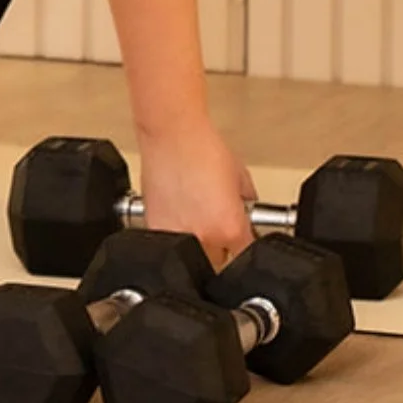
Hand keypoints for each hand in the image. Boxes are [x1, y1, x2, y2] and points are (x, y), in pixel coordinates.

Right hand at [137, 117, 256, 270]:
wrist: (172, 137)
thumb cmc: (203, 150)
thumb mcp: (241, 179)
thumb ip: (247, 206)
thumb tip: (248, 217)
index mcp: (230, 229)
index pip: (246, 258)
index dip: (248, 251)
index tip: (245, 244)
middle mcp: (204, 239)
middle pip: (220, 266)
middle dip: (224, 252)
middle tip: (222, 231)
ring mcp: (176, 237)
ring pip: (195, 261)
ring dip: (201, 249)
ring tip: (201, 222)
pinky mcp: (155, 230)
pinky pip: (172, 245)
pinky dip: (178, 237)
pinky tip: (182, 216)